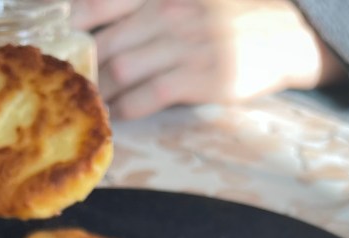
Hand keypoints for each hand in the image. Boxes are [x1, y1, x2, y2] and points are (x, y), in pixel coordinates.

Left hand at [71, 0, 344, 118]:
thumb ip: (152, 4)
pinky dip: (128, 107)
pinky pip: (152, 93)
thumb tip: (103, 17)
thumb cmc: (234, 17)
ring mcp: (187, 45)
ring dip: (101, 92)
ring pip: (124, 69)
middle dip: (83, 67)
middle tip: (69, 88)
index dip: (75, 21)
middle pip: (107, 41)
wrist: (289, 35)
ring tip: (90, 106)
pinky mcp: (203, 77)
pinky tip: (118, 116)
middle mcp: (172, 12)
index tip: (59, 41)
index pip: (104, 1)